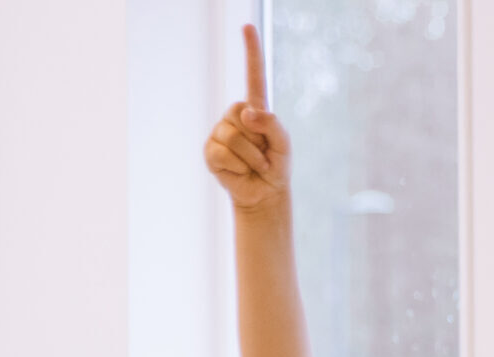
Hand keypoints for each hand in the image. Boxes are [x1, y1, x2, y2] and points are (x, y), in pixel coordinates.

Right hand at [203, 25, 291, 211]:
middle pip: (241, 116)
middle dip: (258, 141)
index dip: (251, 52)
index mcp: (254, 109)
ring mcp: (219, 132)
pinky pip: (223, 154)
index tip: (247, 26)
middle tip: (263, 154)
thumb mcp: (283, 145)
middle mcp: (234, 116)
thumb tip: (248, 112)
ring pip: (233, 137)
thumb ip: (272, 125)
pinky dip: (237, 167)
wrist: (264, 193)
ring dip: (250, 158)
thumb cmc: (276, 165)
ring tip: (254, 165)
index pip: (253, 76)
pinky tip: (239, 171)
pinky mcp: (210, 151)